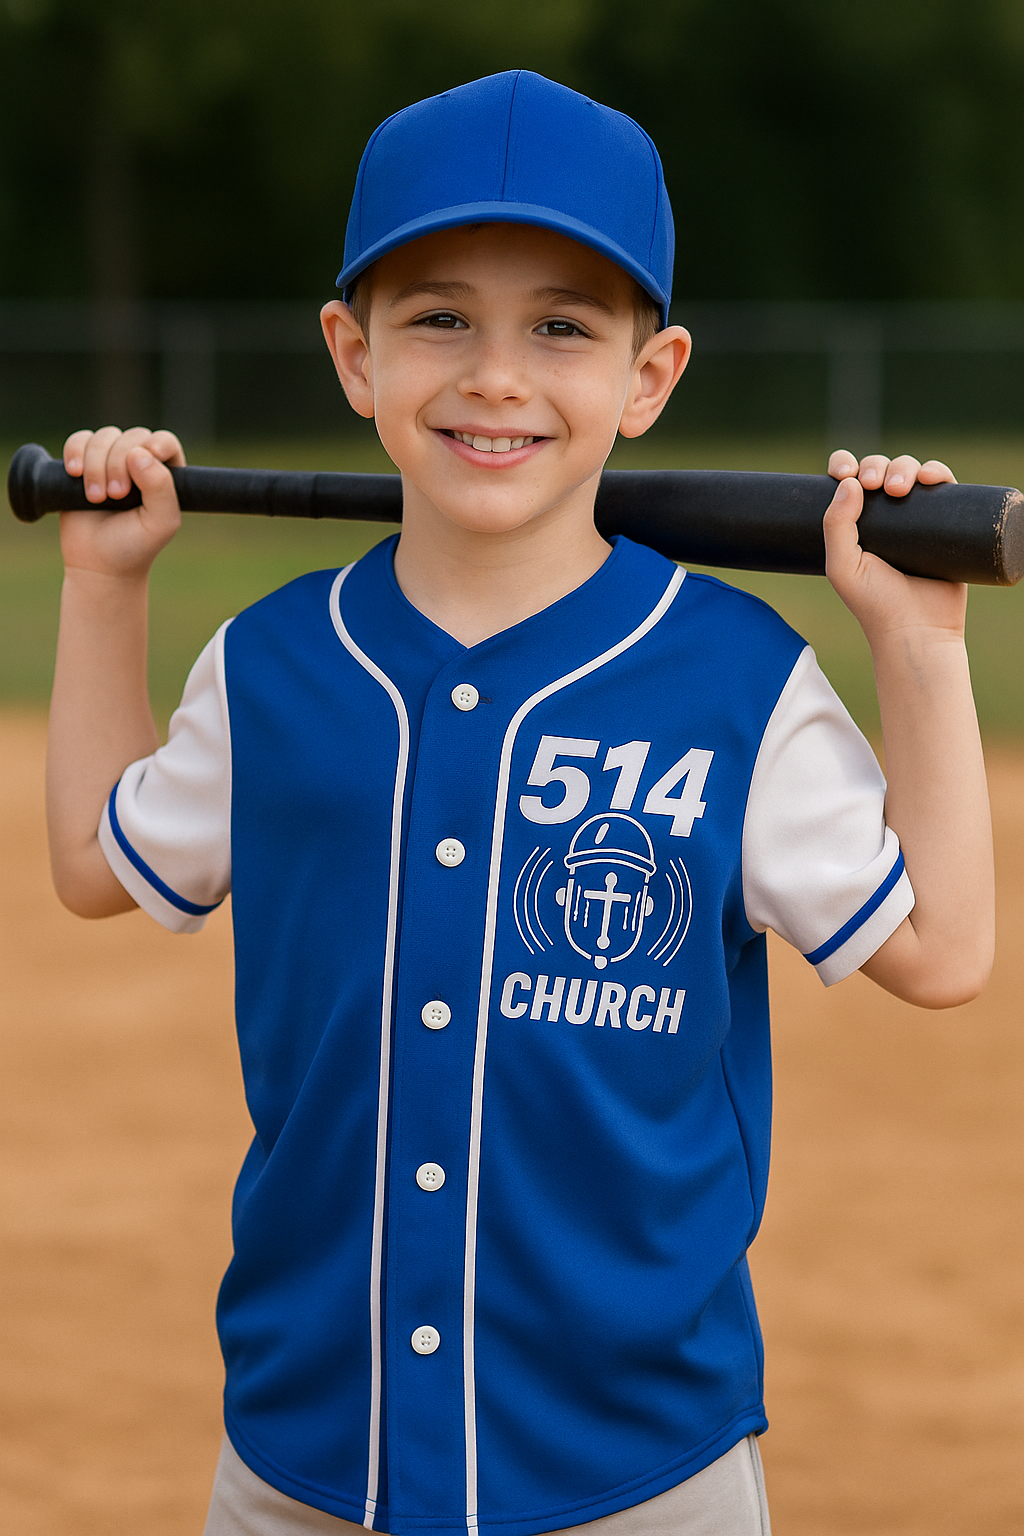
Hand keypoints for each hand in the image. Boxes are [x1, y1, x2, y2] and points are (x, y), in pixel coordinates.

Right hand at [59, 425, 184, 579]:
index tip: (145, 457)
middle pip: (132, 437)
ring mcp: (111, 461)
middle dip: (119, 463)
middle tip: (116, 494)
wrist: (99, 563)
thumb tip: (138, 453)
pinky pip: (78, 440)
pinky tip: (75, 473)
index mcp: (166, 474)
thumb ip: (160, 488)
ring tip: (96, 497)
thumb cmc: (135, 544)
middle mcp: (140, 462)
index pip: (165, 442)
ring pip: (104, 437)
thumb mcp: (160, 522)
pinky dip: (75, 452)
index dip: (156, 444)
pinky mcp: (84, 463)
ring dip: (96, 464)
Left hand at [823, 448, 966, 645]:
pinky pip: (944, 485)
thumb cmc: (875, 605)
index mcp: (855, 523)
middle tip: (875, 484)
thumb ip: (836, 527)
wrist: (918, 629)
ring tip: (901, 486)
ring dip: (905, 466)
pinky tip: (931, 478)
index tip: (845, 472)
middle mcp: (885, 516)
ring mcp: (917, 518)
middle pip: (880, 470)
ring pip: (911, 472)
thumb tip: (849, 481)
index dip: (844, 466)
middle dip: (876, 466)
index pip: (847, 482)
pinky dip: (938, 472)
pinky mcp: (947, 522)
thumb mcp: (843, 567)